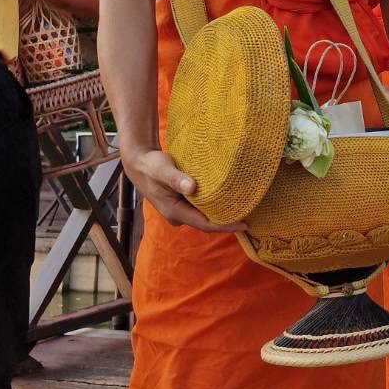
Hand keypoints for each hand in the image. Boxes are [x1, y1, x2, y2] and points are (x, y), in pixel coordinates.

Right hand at [122, 147, 244, 232]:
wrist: (139, 163)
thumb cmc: (151, 166)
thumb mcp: (163, 170)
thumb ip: (176, 179)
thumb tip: (192, 188)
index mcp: (174, 211)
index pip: (204, 224)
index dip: (224, 226)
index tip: (243, 225)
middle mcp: (178, 215)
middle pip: (206, 223)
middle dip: (226, 222)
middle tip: (249, 217)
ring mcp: (179, 211)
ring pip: (204, 217)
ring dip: (221, 214)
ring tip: (242, 209)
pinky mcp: (182, 204)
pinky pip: (200, 209)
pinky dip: (213, 206)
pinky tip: (227, 201)